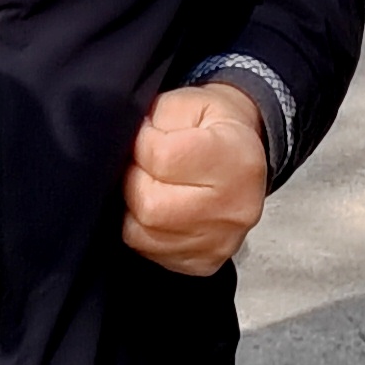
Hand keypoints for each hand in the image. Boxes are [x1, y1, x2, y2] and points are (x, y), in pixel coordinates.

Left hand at [122, 83, 269, 276]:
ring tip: (147, 185)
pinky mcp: (205, 262)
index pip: (163, 159)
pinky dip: (144, 231)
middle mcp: (234, 207)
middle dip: (133, 180)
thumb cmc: (212, 125)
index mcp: (234, 158)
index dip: (141, 143)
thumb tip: (123, 146)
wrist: (241, 153)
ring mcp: (221, 240)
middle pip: (151, 205)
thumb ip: (153, 120)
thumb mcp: (186, 102)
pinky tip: (158, 208)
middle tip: (141, 165)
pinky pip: (153, 254)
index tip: (145, 135)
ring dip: (133, 208)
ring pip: (145, 234)